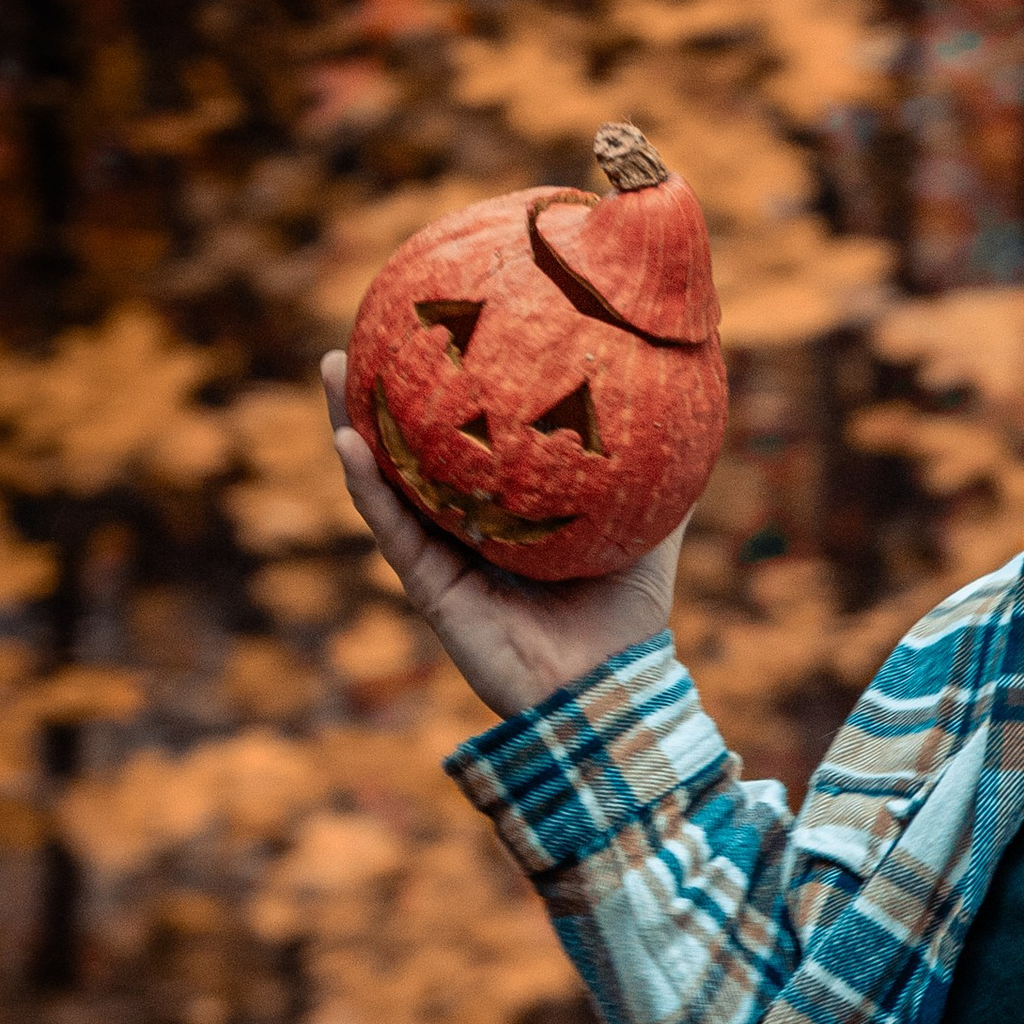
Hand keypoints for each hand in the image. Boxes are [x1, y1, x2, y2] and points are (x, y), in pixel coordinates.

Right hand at [320, 351, 686, 723]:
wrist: (605, 694)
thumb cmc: (627, 623)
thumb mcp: (648, 535)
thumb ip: (659, 482)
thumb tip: (688, 410)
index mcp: (509, 513)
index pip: (470, 442)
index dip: (451, 392)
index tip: (440, 329)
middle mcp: (468, 529)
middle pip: (414, 449)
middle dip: (387, 392)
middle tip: (369, 330)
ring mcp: (443, 556)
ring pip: (386, 479)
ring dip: (353, 421)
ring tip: (335, 364)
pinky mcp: (430, 588)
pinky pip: (390, 528)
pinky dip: (366, 484)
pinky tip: (347, 439)